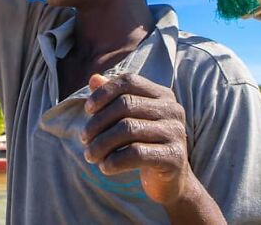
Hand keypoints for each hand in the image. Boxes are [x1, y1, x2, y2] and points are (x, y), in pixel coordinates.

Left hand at [81, 73, 197, 206]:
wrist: (171, 181)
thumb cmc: (144, 144)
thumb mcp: (129, 120)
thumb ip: (113, 98)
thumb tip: (93, 78)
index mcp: (162, 95)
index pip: (129, 81)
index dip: (104, 92)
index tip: (87, 109)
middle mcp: (172, 109)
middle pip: (126, 105)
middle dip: (98, 122)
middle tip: (84, 138)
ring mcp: (176, 132)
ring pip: (128, 129)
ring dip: (102, 143)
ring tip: (90, 155)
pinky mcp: (174, 157)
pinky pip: (136, 153)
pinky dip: (114, 160)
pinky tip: (105, 167)